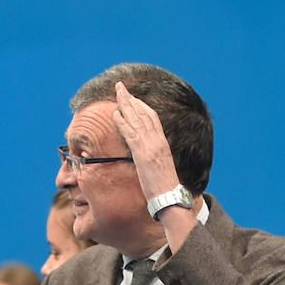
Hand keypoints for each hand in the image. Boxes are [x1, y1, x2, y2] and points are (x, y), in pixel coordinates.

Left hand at [112, 81, 180, 201]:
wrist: (170, 198)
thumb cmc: (164, 188)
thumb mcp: (160, 167)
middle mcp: (158, 141)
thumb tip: (146, 155)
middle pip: (143, 113)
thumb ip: (153, 156)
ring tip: (117, 93)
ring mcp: (150, 146)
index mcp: (162, 142)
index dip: (141, 105)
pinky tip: (115, 114)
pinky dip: (123, 123)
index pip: (152, 117)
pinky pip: (131, 134)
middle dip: (131, 99)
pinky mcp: (142, 155)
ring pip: (137, 119)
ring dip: (125, 104)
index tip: (131, 97)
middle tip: (121, 87)